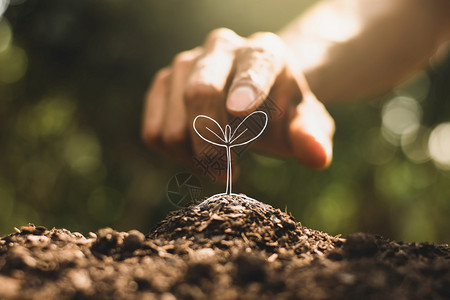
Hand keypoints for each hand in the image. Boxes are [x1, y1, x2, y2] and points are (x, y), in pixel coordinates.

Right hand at [142, 28, 334, 178]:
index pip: (254, 65)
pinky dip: (176, 156)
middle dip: (212, 142)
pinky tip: (199, 158)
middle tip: (230, 172)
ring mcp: (184, 64)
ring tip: (221, 166)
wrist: (253, 96)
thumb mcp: (304, 122)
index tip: (241, 113)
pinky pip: (154, 133)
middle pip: (200, 92)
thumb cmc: (280, 111)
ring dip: (196, 157)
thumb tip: (317, 157)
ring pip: (172, 122)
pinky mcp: (161, 85)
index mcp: (263, 51)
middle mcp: (220, 48)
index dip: (246, 87)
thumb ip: (311, 136)